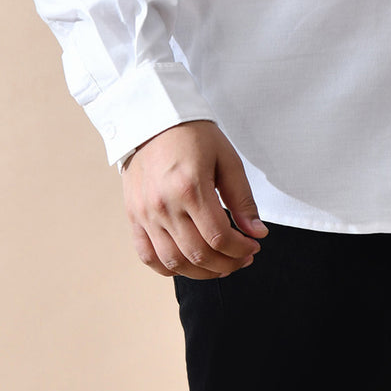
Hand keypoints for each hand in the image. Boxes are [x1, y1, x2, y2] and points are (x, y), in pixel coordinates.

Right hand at [122, 119, 267, 279]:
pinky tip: (188, 263)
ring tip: (220, 264)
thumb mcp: (226, 158)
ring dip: (201, 272)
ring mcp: (145, 213)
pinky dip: (169, 268)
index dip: (241, 249)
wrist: (152, 118)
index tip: (254, 246)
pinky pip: (147, 256)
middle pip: (198, 255)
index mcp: (190, 187)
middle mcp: (164, 205)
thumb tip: (257, 233)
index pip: (219, 237)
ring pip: (174, 262)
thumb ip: (242, 198)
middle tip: (242, 258)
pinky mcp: (133, 216)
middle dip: (227, 264)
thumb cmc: (193, 134)